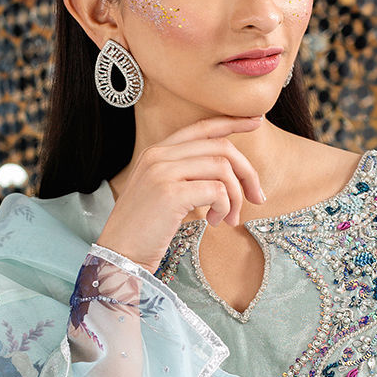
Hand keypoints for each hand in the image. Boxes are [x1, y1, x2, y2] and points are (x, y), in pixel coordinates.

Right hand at [96, 115, 266, 272]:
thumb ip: (187, 176)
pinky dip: (225, 207)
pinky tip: (214, 222)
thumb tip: (227, 173)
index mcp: (157, 152)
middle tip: (256, 198)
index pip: (201, 127)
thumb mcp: (164, 193)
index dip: (232, 122)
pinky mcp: (171, 193)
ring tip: (227, 218)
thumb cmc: (144, 231)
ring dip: (235, 196)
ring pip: (223, 168)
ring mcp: (163, 172)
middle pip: (220, 147)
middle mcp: (158, 155)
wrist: (120, 255)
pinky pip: (217, 190)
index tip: (257, 120)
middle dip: (247, 172)